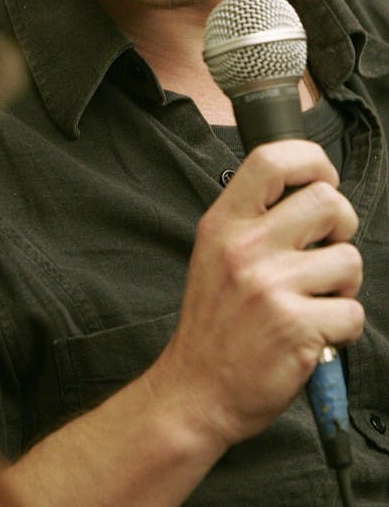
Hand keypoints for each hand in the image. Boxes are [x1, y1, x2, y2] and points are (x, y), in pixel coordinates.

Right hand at [147, 140, 363, 451]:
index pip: (272, 159)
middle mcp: (245, 247)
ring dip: (343, 284)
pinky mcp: (296, 327)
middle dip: (342, 226)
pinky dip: (342, 327)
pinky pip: (353, 312)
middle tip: (324, 251)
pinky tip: (314, 332)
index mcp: (224, 222)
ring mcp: (271, 286)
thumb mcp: (214, 251)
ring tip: (313, 300)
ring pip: (349, 259)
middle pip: (327, 202)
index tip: (322, 179)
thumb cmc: (214, 322)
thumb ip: (253, 218)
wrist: (196, 390)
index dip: (312, 161)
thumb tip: (312, 192)